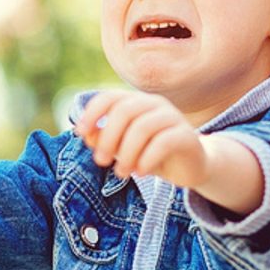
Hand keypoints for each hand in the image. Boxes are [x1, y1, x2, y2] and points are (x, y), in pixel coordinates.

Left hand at [75, 91, 209, 189]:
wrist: (190, 166)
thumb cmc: (151, 154)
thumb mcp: (123, 148)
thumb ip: (105, 139)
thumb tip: (87, 135)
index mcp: (137, 102)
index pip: (110, 97)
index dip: (92, 112)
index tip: (80, 133)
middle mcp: (155, 104)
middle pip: (125, 111)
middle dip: (108, 137)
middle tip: (101, 161)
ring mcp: (173, 117)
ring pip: (143, 127)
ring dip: (127, 152)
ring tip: (121, 172)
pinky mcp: (187, 135)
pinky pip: (163, 142)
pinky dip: (147, 158)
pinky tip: (140, 172)